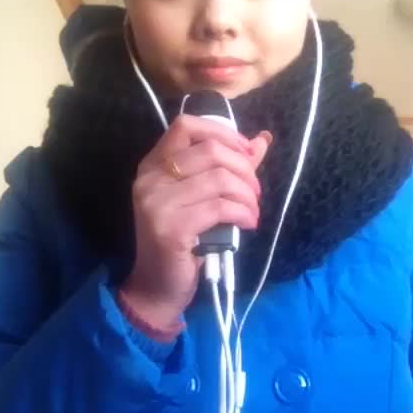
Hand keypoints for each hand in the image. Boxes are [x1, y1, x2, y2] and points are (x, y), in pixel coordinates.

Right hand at [122, 114, 271, 328]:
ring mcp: (156, 202)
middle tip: (255, 191)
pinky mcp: (170, 228)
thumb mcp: (203, 198)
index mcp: (153, 165)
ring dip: (247, 195)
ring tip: (253, 210)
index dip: (223, 133)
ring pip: (219, 178)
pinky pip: (220, 207)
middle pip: (210, 150)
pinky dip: (243, 213)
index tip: (246, 152)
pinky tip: (248, 223)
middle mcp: (150, 178)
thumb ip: (229, 166)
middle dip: (244, 168)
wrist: (157, 286)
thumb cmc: (183, 239)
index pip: (186, 126)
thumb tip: (262, 139)